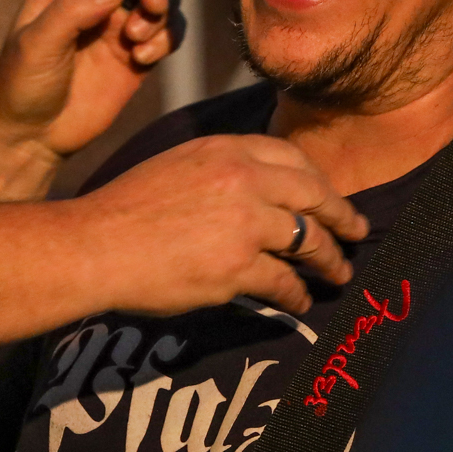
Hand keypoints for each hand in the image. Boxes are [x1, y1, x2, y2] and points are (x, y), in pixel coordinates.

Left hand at [0, 0, 182, 160]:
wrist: (30, 136)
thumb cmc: (20, 85)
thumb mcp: (36, 45)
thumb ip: (71, 12)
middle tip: (154, 7)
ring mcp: (119, 23)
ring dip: (163, 13)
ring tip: (138, 42)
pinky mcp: (137, 53)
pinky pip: (169, 31)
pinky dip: (168, 39)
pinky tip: (142, 59)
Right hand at [71, 133, 368, 315]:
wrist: (95, 245)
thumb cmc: (124, 208)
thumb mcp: (176, 164)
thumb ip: (219, 169)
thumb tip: (255, 189)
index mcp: (225, 148)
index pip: (293, 157)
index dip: (319, 181)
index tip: (329, 198)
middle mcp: (242, 178)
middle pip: (314, 195)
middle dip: (342, 218)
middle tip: (358, 234)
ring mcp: (244, 223)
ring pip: (308, 241)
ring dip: (329, 260)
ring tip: (339, 273)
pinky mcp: (237, 267)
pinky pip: (284, 282)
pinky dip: (297, 296)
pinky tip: (300, 303)